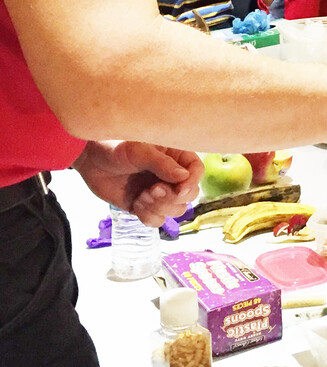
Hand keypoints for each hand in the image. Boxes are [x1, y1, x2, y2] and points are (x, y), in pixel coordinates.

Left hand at [73, 141, 202, 226]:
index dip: (192, 182)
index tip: (179, 189)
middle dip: (171, 197)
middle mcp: (170, 176)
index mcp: (175, 157)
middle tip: (152, 190)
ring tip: (142, 196)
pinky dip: (148, 216)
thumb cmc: (115, 146)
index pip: (196, 171)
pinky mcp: (143, 206)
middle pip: (189, 195)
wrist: (89, 159)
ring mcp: (158, 193)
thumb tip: (184, 177)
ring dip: (159, 207)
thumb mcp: (140, 151)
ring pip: (175, 210)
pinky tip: (136, 203)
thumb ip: (162, 164)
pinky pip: (157, 220)